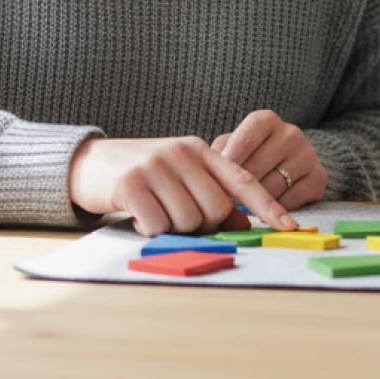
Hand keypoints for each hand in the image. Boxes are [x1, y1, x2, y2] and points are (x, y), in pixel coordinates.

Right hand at [68, 135, 296, 235]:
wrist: (88, 162)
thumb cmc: (141, 174)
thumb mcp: (180, 177)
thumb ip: (211, 194)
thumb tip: (242, 223)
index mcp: (199, 149)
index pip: (242, 181)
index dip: (268, 206)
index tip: (291, 227)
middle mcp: (181, 153)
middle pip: (216, 209)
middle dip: (202, 224)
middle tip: (177, 216)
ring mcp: (156, 166)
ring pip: (189, 221)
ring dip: (173, 228)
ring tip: (155, 211)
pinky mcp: (131, 184)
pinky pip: (158, 225)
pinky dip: (151, 229)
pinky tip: (138, 215)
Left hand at [211, 109, 325, 209]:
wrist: (288, 163)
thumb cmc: (250, 155)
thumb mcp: (231, 147)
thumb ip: (219, 153)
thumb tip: (207, 172)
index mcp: (266, 120)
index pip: (244, 141)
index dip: (228, 165)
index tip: (216, 182)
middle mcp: (291, 133)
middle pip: (257, 168)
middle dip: (239, 188)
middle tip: (227, 201)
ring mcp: (308, 154)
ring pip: (273, 187)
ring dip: (256, 201)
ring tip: (246, 205)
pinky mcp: (319, 177)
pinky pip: (291, 200)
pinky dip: (276, 208)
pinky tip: (269, 207)